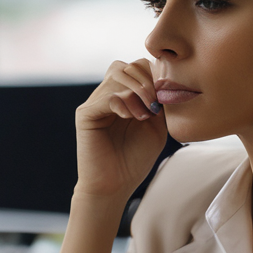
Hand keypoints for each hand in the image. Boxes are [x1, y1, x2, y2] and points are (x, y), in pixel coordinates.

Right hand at [74, 59, 166, 203]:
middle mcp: (108, 95)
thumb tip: (166, 80)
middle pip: (127, 66)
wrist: (115, 186)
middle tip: (156, 104)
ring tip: (145, 114)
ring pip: (117, 75)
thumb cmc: (135, 160)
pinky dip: (123, 103)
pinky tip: (131, 117)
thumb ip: (160, 102)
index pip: (139, 67)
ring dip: (137, 91)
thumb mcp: (157, 127)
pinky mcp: (86, 114)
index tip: (166, 96)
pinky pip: (106, 96)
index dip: (155, 75)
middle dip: (147, 80)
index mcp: (125, 96)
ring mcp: (95, 103)